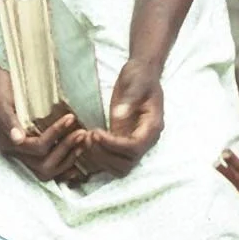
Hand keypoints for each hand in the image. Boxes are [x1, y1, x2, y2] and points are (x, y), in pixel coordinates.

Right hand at [0, 62, 89, 182]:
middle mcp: (16, 151)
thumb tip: (17, 139)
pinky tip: (79, 151)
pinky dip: (65, 161)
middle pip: (44, 166)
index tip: (70, 117)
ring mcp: (23, 151)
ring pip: (48, 169)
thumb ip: (8, 120)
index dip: (56, 134)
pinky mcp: (31, 148)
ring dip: (69, 158)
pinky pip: (49, 163)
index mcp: (8, 142)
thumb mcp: (0, 101)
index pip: (37, 148)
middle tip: (82, 134)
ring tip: (84, 141)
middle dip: (66, 150)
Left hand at [85, 59, 165, 177]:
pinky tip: (86, 141)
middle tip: (89, 136)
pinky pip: (112, 159)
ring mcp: (134, 142)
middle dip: (105, 154)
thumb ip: (129, 100)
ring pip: (119, 167)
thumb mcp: (135, 82)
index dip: (114, 145)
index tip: (96, 132)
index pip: (135, 148)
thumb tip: (119, 116)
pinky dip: (98, 157)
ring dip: (100, 158)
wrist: (142, 72)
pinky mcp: (123, 141)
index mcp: (152, 126)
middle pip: (127, 163)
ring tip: (86, 138)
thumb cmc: (140, 75)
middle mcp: (146, 139)